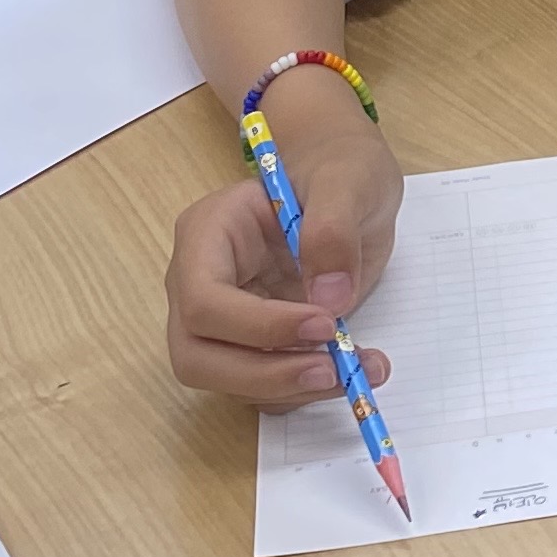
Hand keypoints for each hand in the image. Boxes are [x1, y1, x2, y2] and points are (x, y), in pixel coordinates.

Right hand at [163, 110, 402, 408]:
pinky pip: (261, 383)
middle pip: (197, 354)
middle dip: (265, 373)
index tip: (325, 325)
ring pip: (226, 379)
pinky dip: (302, 389)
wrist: (350, 182)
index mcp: (207, 232)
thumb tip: (328, 299)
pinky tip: (351, 369)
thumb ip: (333, 230)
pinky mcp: (251, 341)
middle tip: (335, 371)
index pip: (204, 298)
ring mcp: (221, 317)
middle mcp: (198, 281)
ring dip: (290, 388)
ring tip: (359, 371)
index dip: (257, 326)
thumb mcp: (348, 180)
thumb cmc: (338, 167)